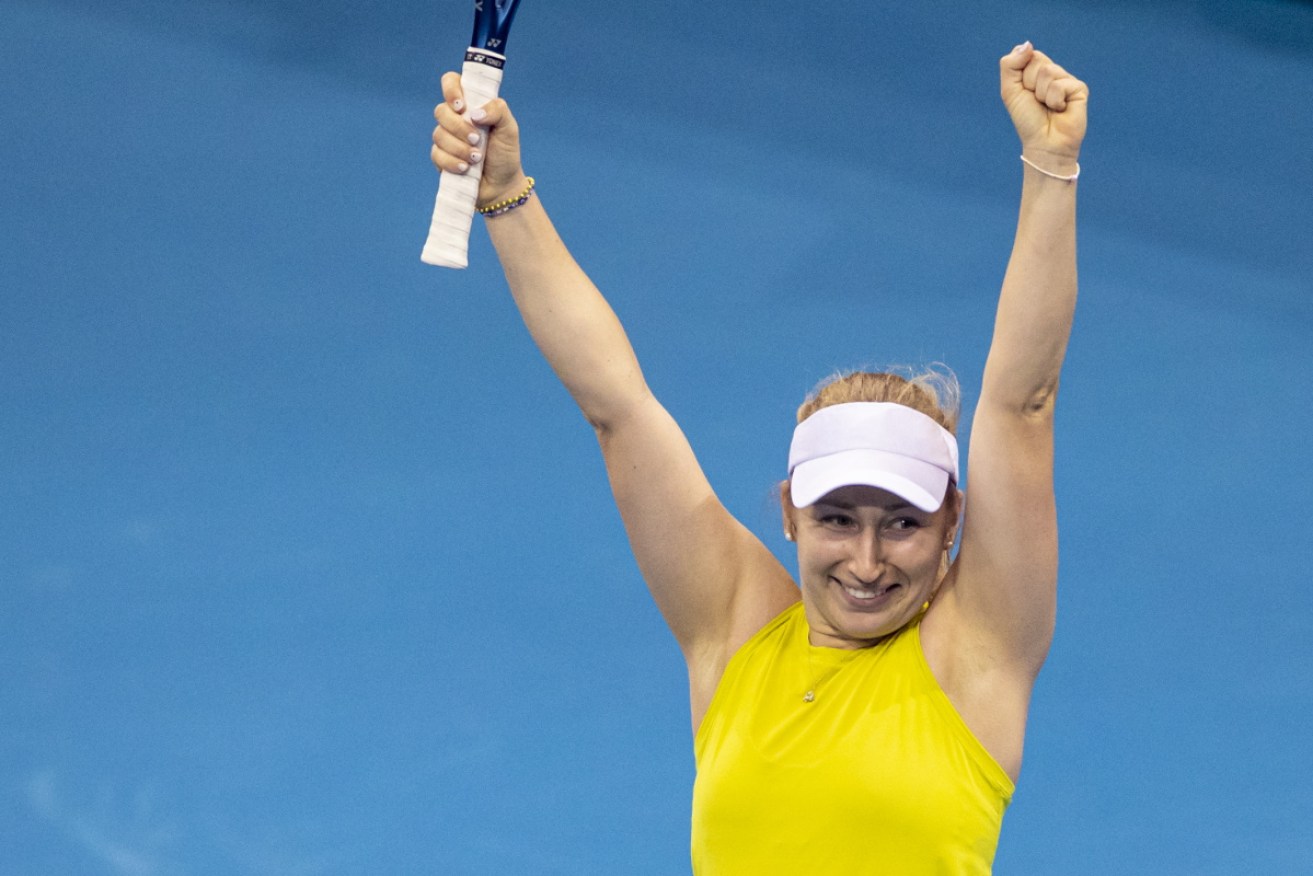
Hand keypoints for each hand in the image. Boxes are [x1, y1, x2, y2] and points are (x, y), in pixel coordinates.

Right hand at [430, 72, 527, 207]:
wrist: (501, 185)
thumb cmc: (505, 154)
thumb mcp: (510, 129)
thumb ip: (498, 111)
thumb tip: (474, 113)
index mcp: (470, 105)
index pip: (451, 82)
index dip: (451, 89)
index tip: (461, 106)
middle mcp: (455, 119)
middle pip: (441, 111)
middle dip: (459, 127)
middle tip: (477, 139)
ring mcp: (446, 138)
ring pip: (439, 135)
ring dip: (459, 148)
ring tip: (476, 158)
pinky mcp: (440, 157)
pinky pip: (437, 154)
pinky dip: (452, 162)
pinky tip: (466, 168)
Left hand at [999, 43, 1087, 167]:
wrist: (1044, 143)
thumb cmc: (1028, 120)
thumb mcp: (1010, 91)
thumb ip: (1010, 65)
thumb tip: (1028, 44)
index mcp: (1037, 71)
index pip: (1027, 55)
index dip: (1020, 76)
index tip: (1024, 93)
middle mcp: (1054, 73)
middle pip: (1037, 60)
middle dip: (1030, 84)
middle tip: (1036, 101)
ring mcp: (1067, 79)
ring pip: (1048, 72)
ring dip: (1041, 94)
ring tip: (1048, 107)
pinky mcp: (1079, 88)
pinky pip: (1059, 85)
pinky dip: (1054, 101)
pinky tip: (1059, 110)